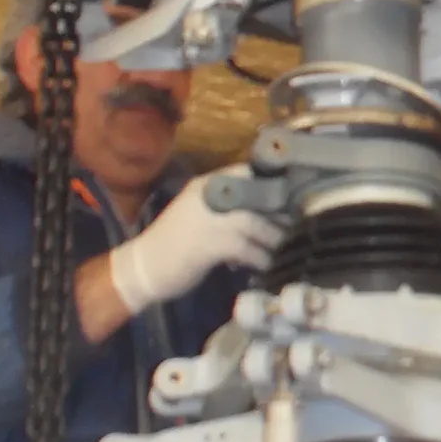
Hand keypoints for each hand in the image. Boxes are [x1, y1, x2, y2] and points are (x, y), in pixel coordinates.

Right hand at [108, 166, 281, 310]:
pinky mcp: (211, 243)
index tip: (293, 198)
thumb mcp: (200, 217)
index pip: (248, 174)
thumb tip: (268, 216)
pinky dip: (261, 259)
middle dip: (281, 214)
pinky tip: (267, 267)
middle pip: (258, 197)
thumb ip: (228, 210)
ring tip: (285, 249)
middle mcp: (210, 195)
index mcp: (207, 185)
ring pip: (257, 224)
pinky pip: (248, 249)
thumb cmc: (173, 244)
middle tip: (298, 227)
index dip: (273, 185)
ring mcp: (210, 218)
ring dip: (274, 240)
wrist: (142, 267)